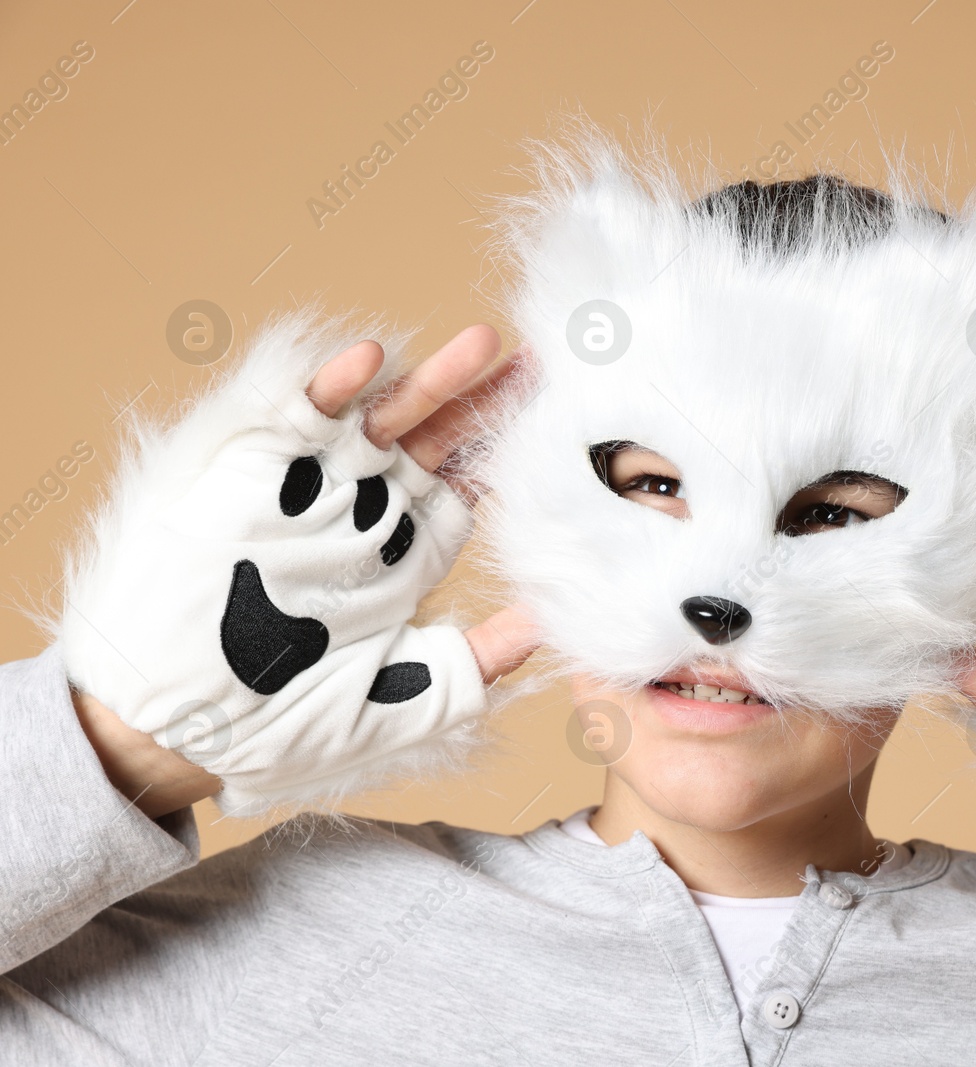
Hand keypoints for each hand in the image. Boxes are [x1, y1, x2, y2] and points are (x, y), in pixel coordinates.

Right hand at [64, 317, 540, 818]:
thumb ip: (480, 661)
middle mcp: (366, 513)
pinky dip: (331, 386)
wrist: (179, 731)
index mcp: (404, 557)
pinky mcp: (253, 473)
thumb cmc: (287, 726)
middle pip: (439, 441)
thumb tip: (555, 624)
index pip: (471, 490)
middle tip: (541, 364)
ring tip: (484, 345)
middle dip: (487, 401)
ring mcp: (312, 487)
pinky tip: (371, 360)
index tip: (569, 429)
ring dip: (430, 380)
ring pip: (382, 417)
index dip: (515, 459)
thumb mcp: (408, 699)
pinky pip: (296, 416)